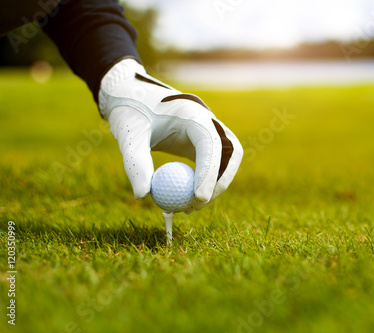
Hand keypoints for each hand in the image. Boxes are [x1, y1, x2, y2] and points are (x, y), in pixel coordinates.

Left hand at [98, 58, 242, 211]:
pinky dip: (207, 183)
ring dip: (217, 185)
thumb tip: (142, 195)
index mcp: (192, 113)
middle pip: (230, 153)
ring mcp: (209, 130)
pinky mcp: (204, 142)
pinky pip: (215, 164)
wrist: (132, 95)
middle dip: (219, 182)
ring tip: (190, 206)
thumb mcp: (128, 136)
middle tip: (197, 205)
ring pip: (228, 160)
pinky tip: (188, 199)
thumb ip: (135, 163)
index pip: (211, 143)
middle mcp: (208, 120)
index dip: (209, 171)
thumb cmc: (130, 111)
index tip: (198, 198)